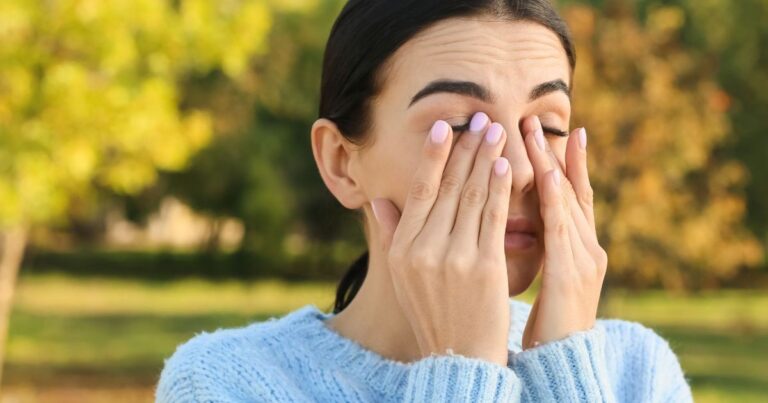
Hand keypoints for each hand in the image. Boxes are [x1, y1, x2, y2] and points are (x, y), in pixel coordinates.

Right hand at [371, 113, 511, 365]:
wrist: (459, 356)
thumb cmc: (433, 311)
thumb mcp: (402, 276)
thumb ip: (391, 235)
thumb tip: (378, 200)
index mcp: (403, 248)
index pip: (420, 191)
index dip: (434, 156)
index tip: (445, 127)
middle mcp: (424, 249)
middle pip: (449, 187)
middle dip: (466, 148)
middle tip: (480, 117)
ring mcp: (455, 257)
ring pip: (473, 196)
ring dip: (486, 159)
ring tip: (498, 131)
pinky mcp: (485, 266)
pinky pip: (494, 218)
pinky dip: (501, 189)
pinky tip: (506, 166)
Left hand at [520, 116, 607, 348]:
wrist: (564, 363)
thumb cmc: (549, 324)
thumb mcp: (547, 279)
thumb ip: (541, 250)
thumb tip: (520, 224)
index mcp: (578, 249)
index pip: (570, 197)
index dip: (562, 164)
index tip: (550, 132)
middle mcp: (587, 248)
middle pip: (570, 190)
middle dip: (552, 153)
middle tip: (533, 118)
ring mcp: (584, 259)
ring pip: (566, 201)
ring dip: (550, 164)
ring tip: (534, 132)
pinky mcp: (573, 274)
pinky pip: (561, 230)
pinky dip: (555, 199)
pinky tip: (544, 175)